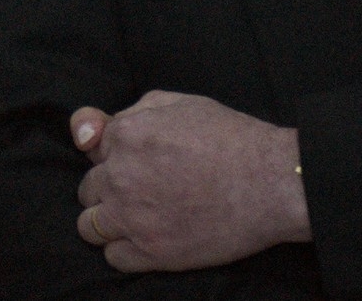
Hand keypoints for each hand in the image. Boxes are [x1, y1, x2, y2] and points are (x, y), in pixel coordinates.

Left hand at [70, 90, 307, 272]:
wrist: (273, 183)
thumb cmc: (233, 139)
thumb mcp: (182, 103)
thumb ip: (132, 111)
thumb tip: (92, 129)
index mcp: (127, 135)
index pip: (91, 147)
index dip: (113, 154)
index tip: (133, 161)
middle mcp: (121, 175)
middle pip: (88, 188)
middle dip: (109, 188)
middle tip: (144, 190)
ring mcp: (133, 216)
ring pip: (89, 226)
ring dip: (108, 222)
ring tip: (139, 218)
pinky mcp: (151, 251)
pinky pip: (113, 257)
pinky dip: (126, 250)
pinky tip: (150, 238)